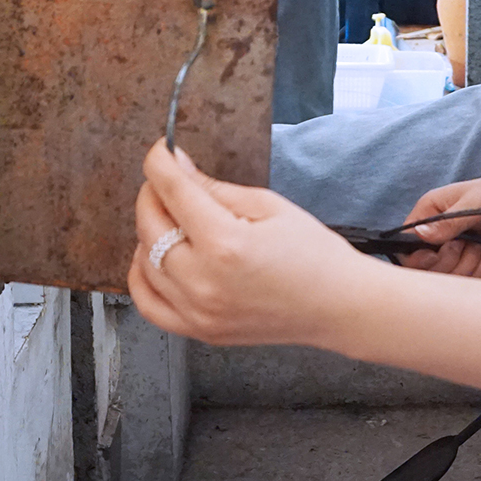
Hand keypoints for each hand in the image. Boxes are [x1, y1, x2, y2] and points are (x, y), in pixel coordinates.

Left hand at [128, 139, 369, 344]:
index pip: (173, 191)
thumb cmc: (313, 254)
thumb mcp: (268, 206)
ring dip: (149, 232)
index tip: (161, 151)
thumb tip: (178, 168)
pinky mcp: (199, 330)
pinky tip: (158, 258)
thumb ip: (216, 189)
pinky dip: (143, 276)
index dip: (160, 162)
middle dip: (153, 193)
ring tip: (171, 219)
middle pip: (150, 224)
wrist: (336, 306)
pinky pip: (148, 303)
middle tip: (168, 181)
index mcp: (225, 243)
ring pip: (143, 262)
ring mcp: (198, 311)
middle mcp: (203, 281)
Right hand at [397, 174, 480, 277]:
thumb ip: (448, 223)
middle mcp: (436, 233)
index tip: (437, 253)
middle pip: (425, 267)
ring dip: (470, 263)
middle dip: (451, 259)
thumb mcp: (473, 204)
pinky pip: (468, 280)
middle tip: (467, 243)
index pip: (406, 243)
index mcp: (429, 212)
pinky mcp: (469, 264)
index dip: (418, 255)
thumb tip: (421, 235)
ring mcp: (452, 251)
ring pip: (447, 276)